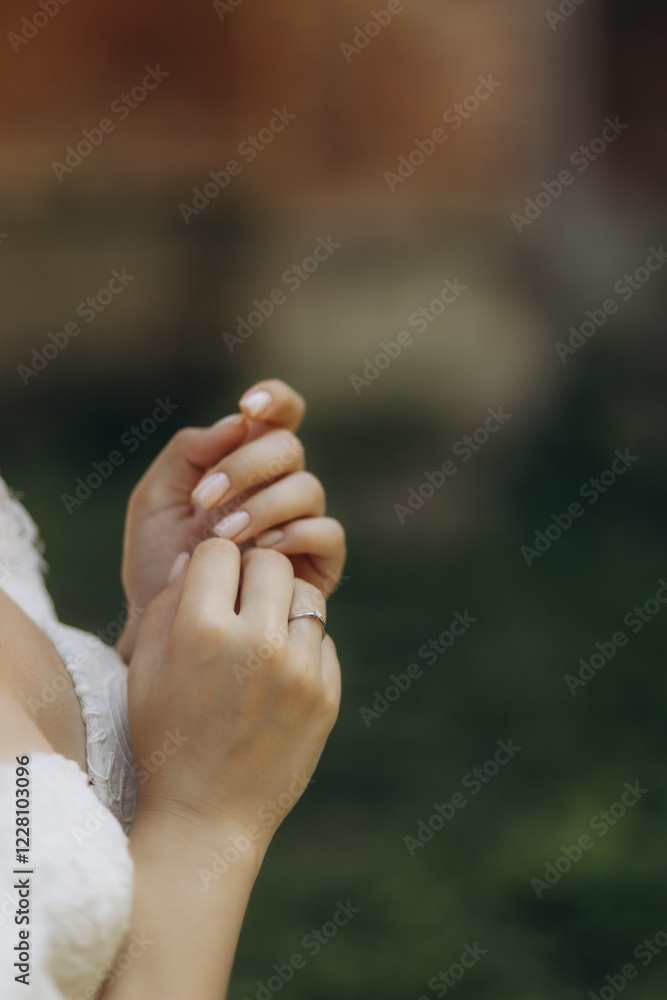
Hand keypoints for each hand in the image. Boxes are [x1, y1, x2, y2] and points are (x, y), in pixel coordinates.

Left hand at [118, 379, 345, 660]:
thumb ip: (189, 452)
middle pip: (290, 448)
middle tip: (206, 498)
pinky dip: (295, 535)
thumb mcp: (155, 499)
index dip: (275, 399)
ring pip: (308, 489)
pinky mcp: (319, 564)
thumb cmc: (159, 562)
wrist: (165, 629)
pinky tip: (260, 553)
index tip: (249, 406)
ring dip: (264, 506)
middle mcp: (280, 488)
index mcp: (246, 464)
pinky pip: (328, 532)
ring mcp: (302, 524)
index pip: (280, 415)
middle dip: (247, 466)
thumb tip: (236, 424)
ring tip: (225, 537)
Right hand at [127, 539, 340, 849]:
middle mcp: (257, 644)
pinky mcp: (326, 695)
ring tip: (261, 636)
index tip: (208, 586)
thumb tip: (195, 557)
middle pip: (272, 563)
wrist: (207, 818)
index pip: (221, 551)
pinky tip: (276, 675)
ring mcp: (299, 671)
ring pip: (307, 596)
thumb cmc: (163, 742)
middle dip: (252, 574)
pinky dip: (303, 645)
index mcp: (203, 632)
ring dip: (283, 606)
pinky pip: (323, 640)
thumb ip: (165, 605)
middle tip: (238, 603)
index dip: (212, 564)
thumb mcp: (145, 671)